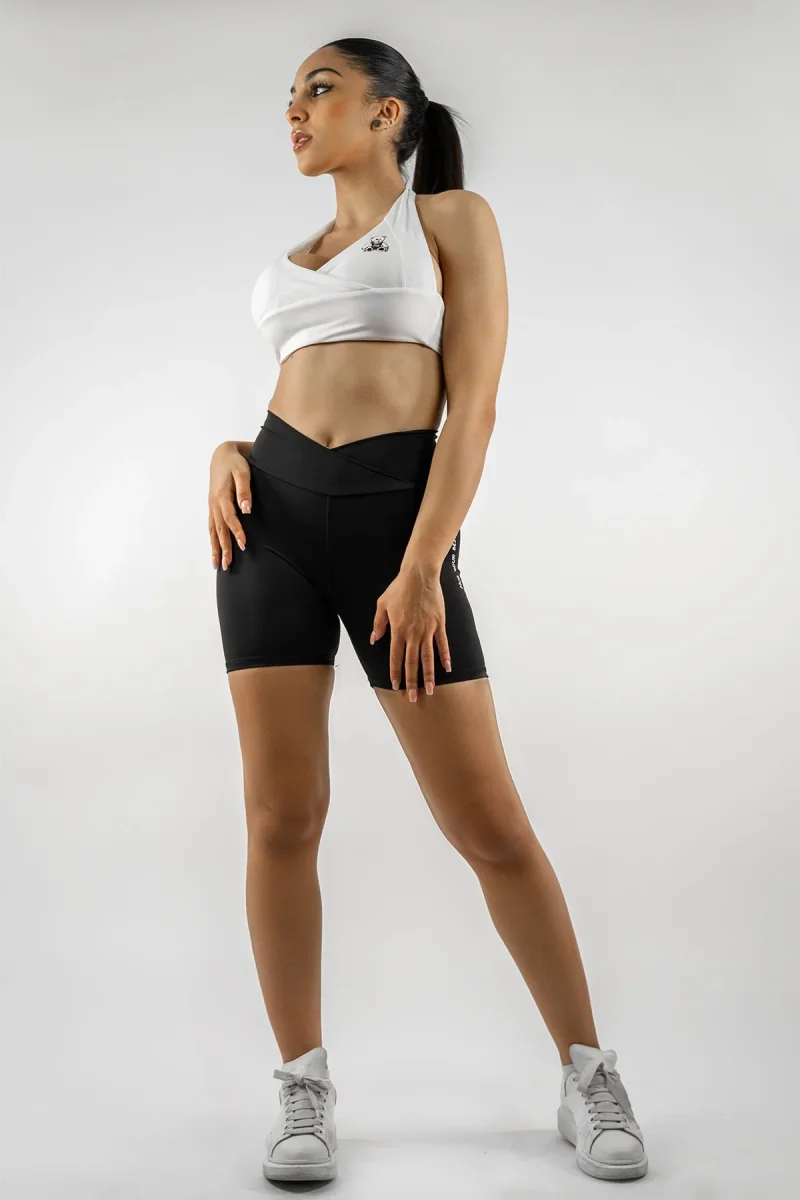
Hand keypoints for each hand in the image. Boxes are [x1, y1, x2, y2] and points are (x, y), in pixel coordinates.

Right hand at [208, 441, 251, 569]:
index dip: (236, 532)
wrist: (222, 455)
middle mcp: (214, 504)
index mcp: (221, 496)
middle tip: (227, 565)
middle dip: (223, 548)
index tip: (243, 545)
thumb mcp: (243, 473)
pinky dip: (212, 539)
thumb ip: (244, 491)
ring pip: (213, 531)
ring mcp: (212, 506)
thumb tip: (246, 509)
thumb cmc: (235, 463)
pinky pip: (211, 527)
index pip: (229, 518)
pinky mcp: (212, 507)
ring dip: (215, 548)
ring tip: (218, 565)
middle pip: (219, 530)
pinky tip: (214, 549)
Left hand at [370, 564, 451, 700]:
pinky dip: (445, 657)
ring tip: (430, 690)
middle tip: (413, 698)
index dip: (395, 673)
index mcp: (398, 630)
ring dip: (428, 675)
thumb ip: (378, 624)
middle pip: (412, 662)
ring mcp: (427, 630)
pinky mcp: (439, 624)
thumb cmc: (399, 588)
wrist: (419, 575)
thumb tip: (374, 639)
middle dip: (412, 682)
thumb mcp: (382, 604)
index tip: (396, 686)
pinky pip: (442, 644)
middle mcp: (413, 633)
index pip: (395, 657)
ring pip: (428, 657)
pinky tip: (447, 668)